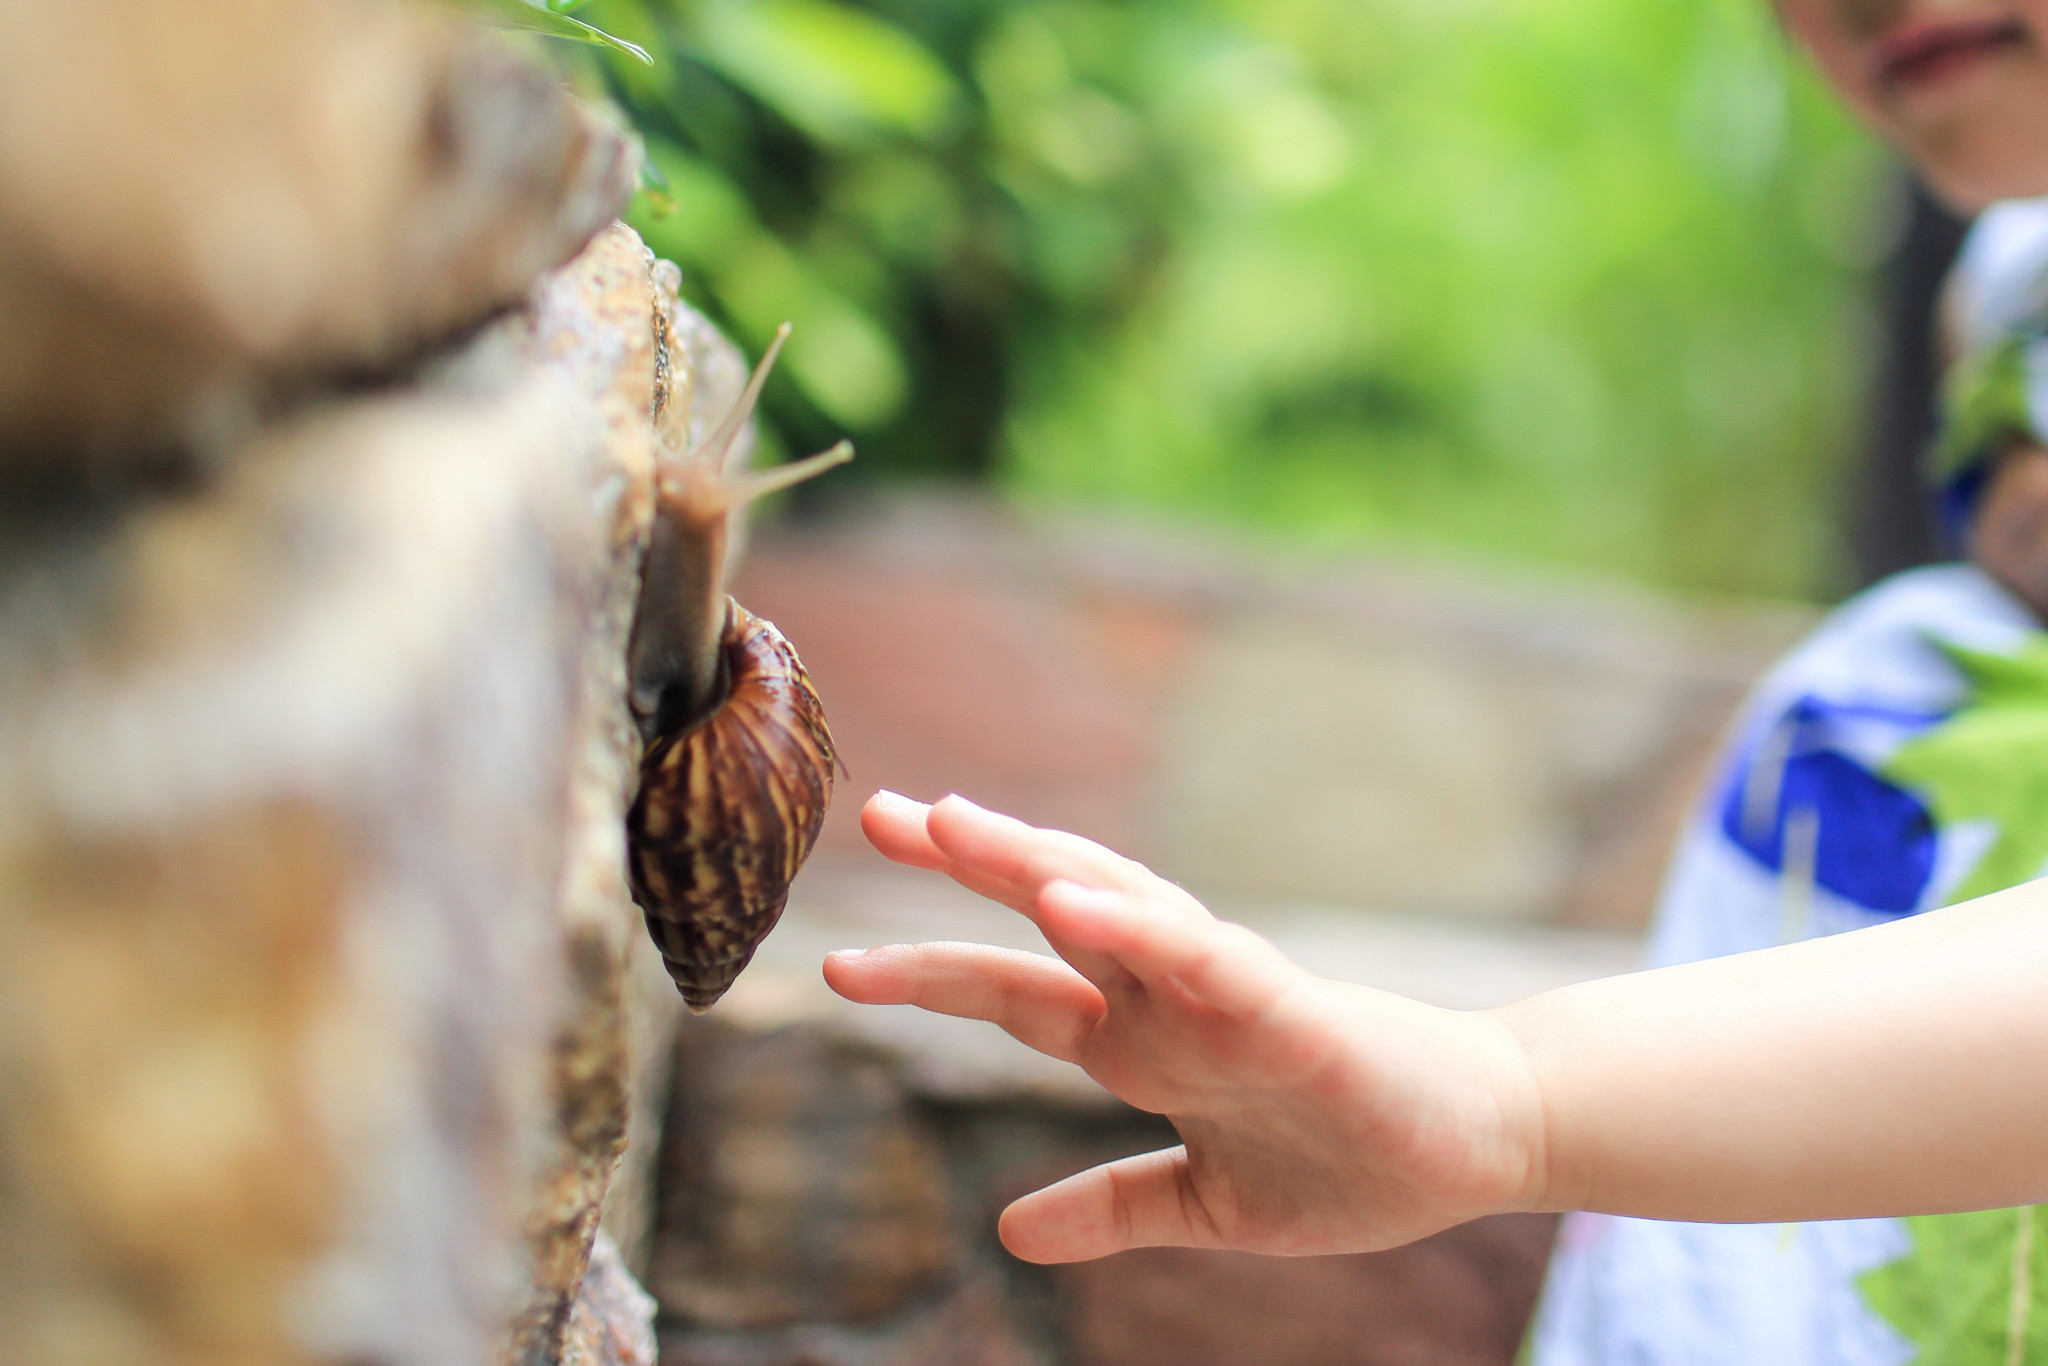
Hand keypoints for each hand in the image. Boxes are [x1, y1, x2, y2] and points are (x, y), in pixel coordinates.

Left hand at [823, 792, 1547, 1263]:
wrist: (1478, 1145)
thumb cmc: (1350, 1155)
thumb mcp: (1205, 1201)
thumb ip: (1113, 1204)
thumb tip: (1005, 1232)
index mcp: (1146, 1042)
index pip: (1018, 995)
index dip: (932, 974)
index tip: (840, 963)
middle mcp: (1171, 999)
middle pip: (1051, 918)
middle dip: (965, 868)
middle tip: (879, 812)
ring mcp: (1226, 994)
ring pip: (1118, 906)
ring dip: (1034, 863)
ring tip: (953, 824)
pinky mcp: (1290, 1010)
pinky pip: (1204, 959)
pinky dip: (1138, 928)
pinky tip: (1073, 902)